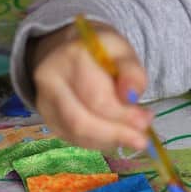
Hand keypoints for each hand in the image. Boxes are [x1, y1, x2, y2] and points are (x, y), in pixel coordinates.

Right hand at [29, 23, 152, 150]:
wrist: (66, 49)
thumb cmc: (99, 51)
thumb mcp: (122, 51)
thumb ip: (132, 71)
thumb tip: (130, 96)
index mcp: (71, 57)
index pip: (96, 98)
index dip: (123, 115)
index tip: (146, 120)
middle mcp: (51, 80)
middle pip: (81, 122)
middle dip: (115, 134)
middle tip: (141, 139)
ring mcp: (44, 101)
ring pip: (76, 134)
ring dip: (108, 140)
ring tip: (131, 137)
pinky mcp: (47, 118)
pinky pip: (72, 138)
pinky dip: (97, 142)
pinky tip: (113, 135)